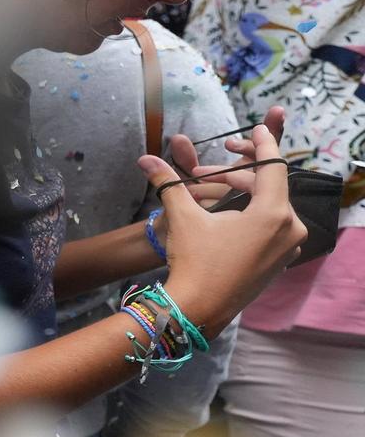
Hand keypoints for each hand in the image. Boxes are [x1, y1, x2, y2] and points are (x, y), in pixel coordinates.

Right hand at [148, 120, 305, 332]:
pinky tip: (227, 219)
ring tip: (214, 197)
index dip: (265, 143)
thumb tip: (145, 158)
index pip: (274, 167)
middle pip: (268, 188)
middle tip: (210, 170)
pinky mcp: (282, 262)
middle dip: (239, 175)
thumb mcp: (183, 217)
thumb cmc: (194, 262)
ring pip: (270, 209)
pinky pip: (271, 229)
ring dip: (245, 197)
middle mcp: (291, 229)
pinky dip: (253, 217)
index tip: (261, 127)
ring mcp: (289, 249)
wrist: (199, 309)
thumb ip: (169, 183)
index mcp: (273, 214)